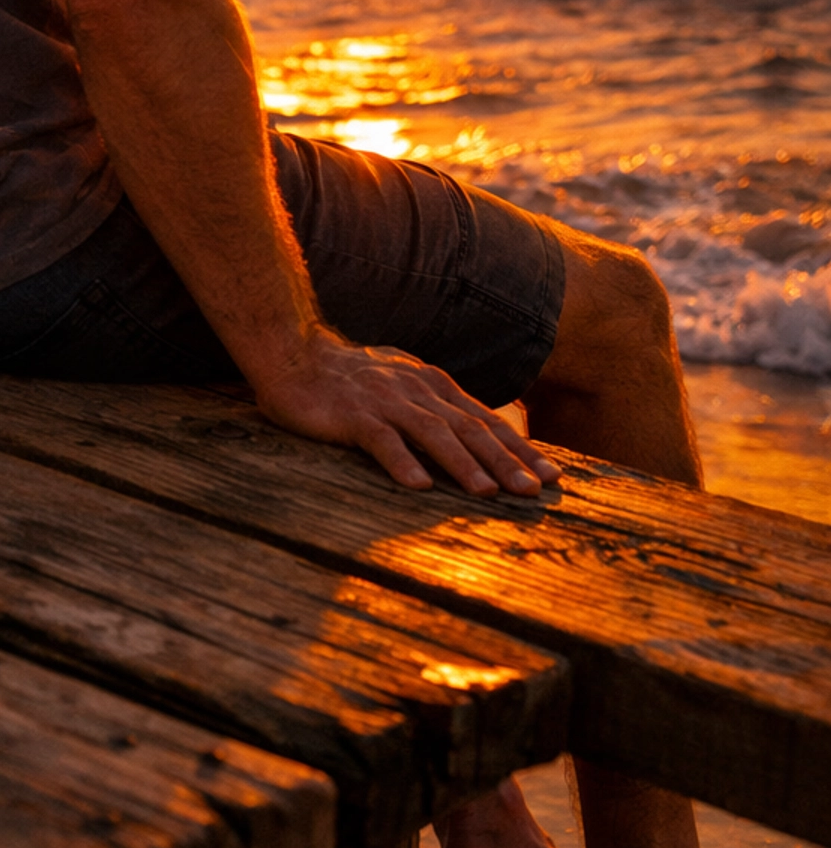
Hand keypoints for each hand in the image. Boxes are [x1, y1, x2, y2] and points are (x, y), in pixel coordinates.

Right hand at [250, 335, 559, 496]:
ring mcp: (385, 400)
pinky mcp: (353, 413)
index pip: (486, 420)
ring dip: (462, 463)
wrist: (294, 354)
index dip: (520, 448)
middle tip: (533, 491)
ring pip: (433, 433)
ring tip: (487, 492)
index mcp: (433, 385)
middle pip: (469, 429)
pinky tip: (418, 486)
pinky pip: (381, 439)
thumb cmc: (351, 380)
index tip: (553, 475)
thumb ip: (437, 407)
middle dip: (505, 461)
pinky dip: (402, 461)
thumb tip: (479, 438)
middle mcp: (416, 390)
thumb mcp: (404, 386)